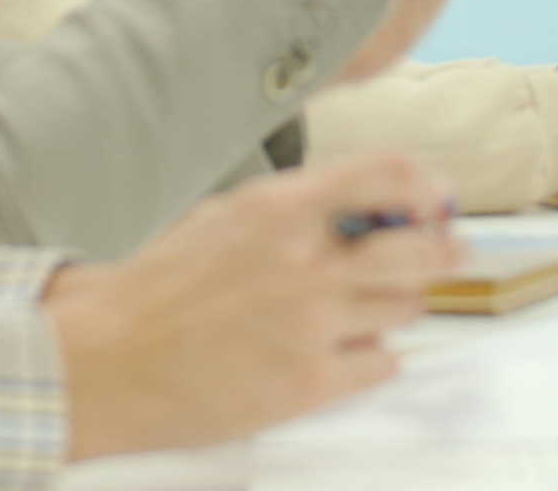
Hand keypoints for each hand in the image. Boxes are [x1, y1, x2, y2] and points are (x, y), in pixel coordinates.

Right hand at [47, 153, 461, 460]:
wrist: (106, 362)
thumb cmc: (157, 290)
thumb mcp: (225, 217)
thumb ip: (294, 208)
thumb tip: (363, 206)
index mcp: (279, 209)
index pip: (387, 174)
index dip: (426, 186)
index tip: (436, 200)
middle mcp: (303, 261)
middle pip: (418, 247)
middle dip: (444, 248)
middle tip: (451, 251)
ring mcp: (309, 324)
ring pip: (405, 306)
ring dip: (397, 305)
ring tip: (368, 309)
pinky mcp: (308, 383)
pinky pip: (382, 363)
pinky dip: (374, 357)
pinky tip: (347, 351)